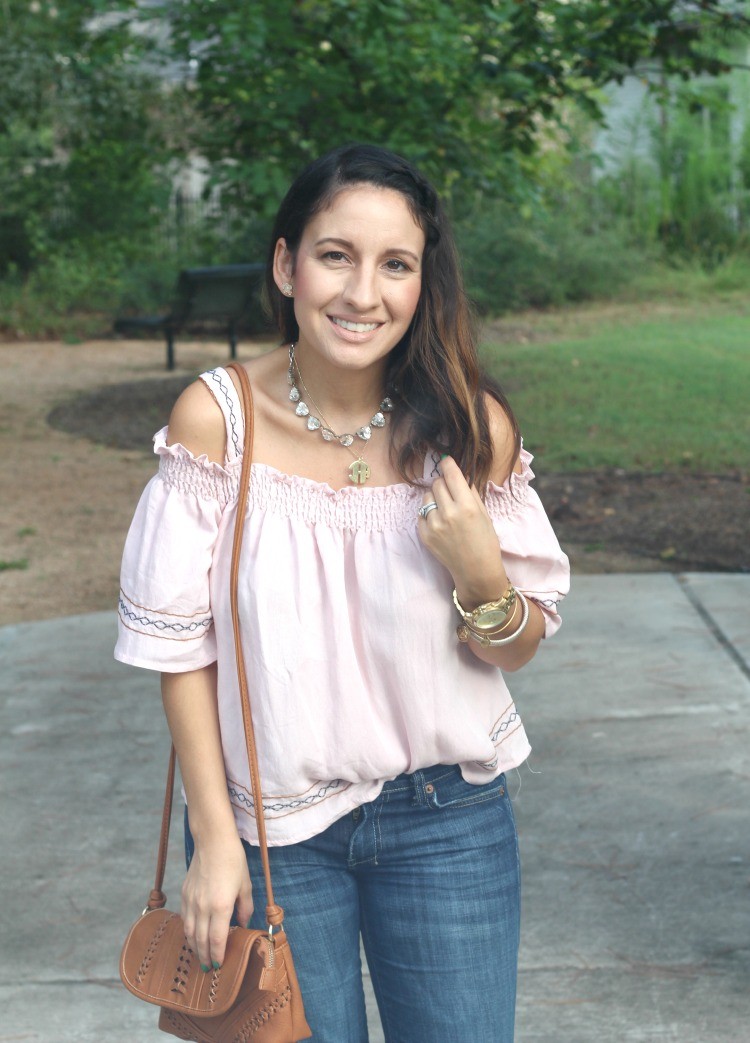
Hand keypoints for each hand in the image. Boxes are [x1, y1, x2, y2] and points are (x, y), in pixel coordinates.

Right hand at [181, 833, 253, 970]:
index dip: (218, 955)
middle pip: (201, 940)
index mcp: (220, 906)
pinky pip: (184, 919)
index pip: (217, 940)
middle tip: (209, 969)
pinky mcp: (184, 894)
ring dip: (194, 948)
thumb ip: (245, 908)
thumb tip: (242, 925)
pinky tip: (192, 936)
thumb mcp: (245, 885)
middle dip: (205, 957)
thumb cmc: (233, 860)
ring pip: (189, 932)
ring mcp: (191, 901)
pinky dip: (187, 932)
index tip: (220, 966)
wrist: (212, 841)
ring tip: (201, 957)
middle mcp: (202, 907)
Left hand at [418, 455, 507, 606]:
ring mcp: (434, 525)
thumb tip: (459, 476)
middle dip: (443, 484)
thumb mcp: (484, 514)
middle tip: (451, 492)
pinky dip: (429, 514)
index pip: (451, 475)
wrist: (476, 570)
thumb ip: (470, 493)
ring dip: (435, 498)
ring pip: (427, 497)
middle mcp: (448, 514)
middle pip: (437, 484)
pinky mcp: (424, 535)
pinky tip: (440, 522)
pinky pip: (421, 514)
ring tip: (445, 509)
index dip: (448, 465)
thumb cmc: (485, 541)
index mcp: (466, 507)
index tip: (446, 460)